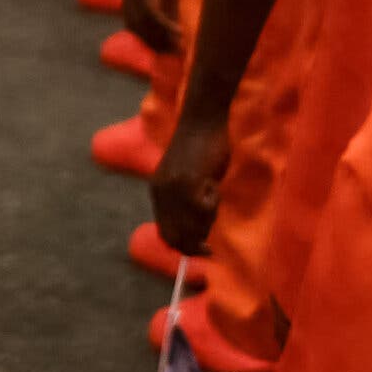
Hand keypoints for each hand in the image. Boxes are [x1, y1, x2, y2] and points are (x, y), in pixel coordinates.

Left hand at [151, 109, 230, 259]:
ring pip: (194, 226)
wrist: (201, 121)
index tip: (204, 250)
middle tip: (211, 244)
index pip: (165, 233)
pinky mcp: (189, 182)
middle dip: (197, 244)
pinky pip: (206, 209)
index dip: (184, 247)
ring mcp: (174, 188)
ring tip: (212, 193)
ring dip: (209, 217)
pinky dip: (214, 202)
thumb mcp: (186, 180)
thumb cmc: (200, 148)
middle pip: (177, 237)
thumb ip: (184, 204)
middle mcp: (161, 192)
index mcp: (157, 192)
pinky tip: (213, 182)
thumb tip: (197, 236)